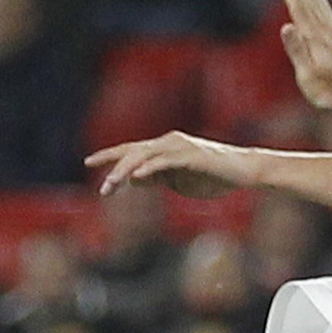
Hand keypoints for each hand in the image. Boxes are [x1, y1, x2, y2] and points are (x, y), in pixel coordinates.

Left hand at [86, 133, 244, 197]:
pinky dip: (151, 168)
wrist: (243, 172)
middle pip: (133, 152)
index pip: (130, 149)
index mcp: (163, 148)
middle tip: (103, 189)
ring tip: (112, 183)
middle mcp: (168, 142)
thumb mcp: (179, 182)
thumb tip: (133, 180)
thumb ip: (157, 179)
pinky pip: (166, 161)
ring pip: (146, 156)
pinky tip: (137, 177)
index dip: (109, 155)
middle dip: (114, 169)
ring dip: (127, 170)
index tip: (88, 162)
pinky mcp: (192, 155)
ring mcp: (179, 147)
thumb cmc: (213, 177)